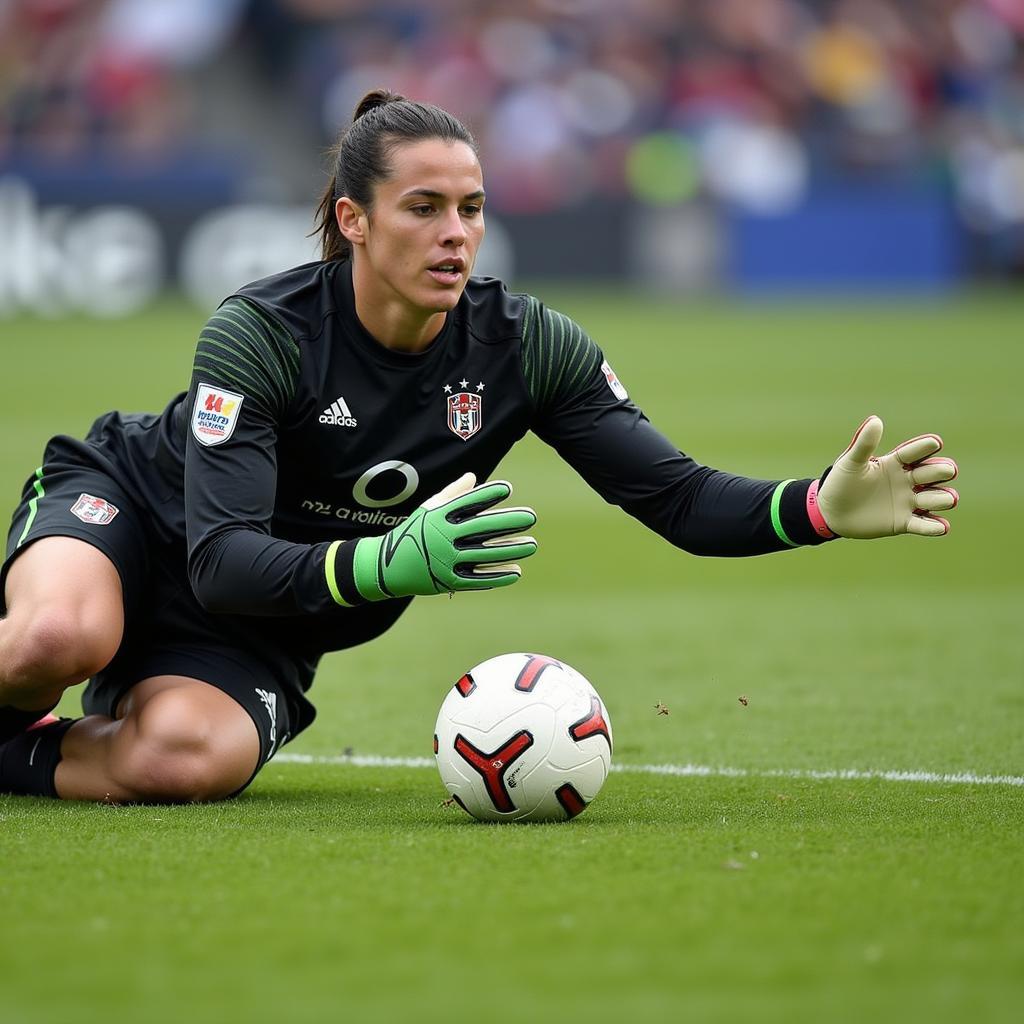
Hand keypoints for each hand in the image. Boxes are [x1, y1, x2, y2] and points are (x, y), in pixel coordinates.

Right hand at [352, 473, 537, 599]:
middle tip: (531, 517)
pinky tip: (516, 571)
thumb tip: (474, 477)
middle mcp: (443, 537)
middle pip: (481, 528)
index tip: (508, 488)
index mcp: (438, 516)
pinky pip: (478, 579)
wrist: (386, 567)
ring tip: (531, 545)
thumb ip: (453, 494)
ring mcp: (446, 560)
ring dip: (510, 550)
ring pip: (485, 554)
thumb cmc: (413, 532)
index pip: (467, 502)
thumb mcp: (428, 509)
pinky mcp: (448, 580)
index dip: (488, 494)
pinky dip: (498, 576)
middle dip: (508, 522)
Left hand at [815, 416, 958, 538]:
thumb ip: (864, 444)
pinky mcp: (903, 523)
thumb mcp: (850, 462)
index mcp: (895, 463)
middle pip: (933, 473)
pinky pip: (923, 525)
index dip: (925, 447)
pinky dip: (933, 527)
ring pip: (934, 498)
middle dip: (941, 471)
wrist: (831, 512)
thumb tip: (875, 420)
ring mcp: (907, 502)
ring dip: (943, 498)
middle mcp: (907, 481)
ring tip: (948, 499)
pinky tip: (941, 527)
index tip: (935, 442)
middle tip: (946, 470)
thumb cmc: (840, 483)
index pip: (915, 452)